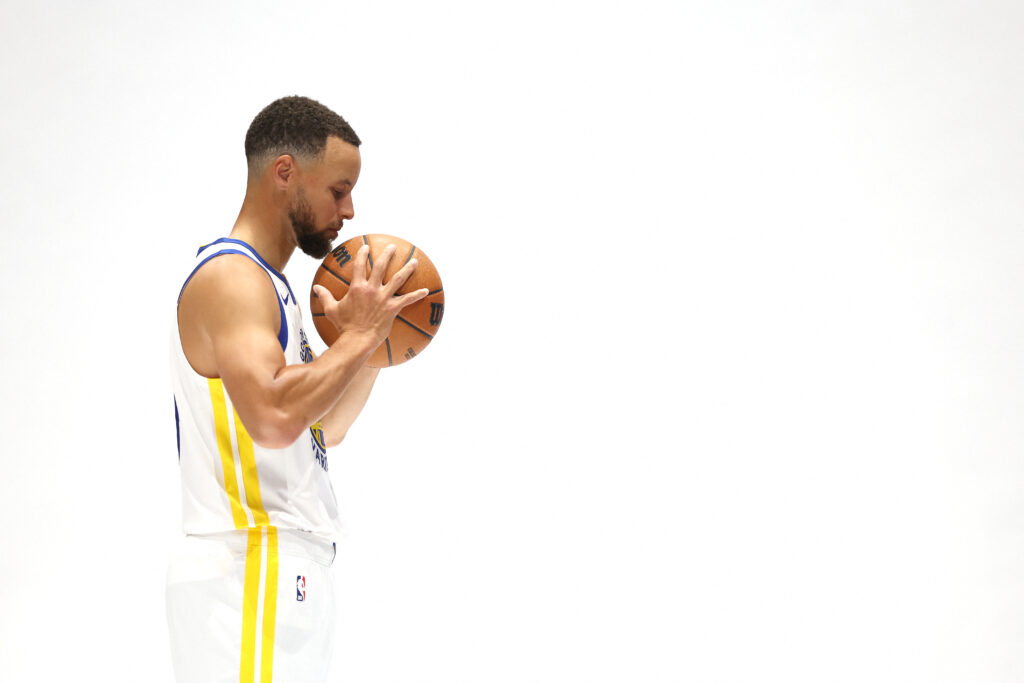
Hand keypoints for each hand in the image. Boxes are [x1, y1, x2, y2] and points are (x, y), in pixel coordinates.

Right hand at [312, 244, 428, 346]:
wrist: (357, 340)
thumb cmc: (344, 326)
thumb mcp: (331, 310)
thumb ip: (324, 296)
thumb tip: (315, 288)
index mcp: (357, 287)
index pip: (359, 265)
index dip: (362, 254)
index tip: (366, 246)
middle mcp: (371, 289)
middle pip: (381, 267)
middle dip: (387, 255)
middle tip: (392, 247)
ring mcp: (383, 298)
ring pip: (398, 279)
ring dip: (407, 269)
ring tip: (414, 261)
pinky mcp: (392, 308)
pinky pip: (408, 300)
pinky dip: (417, 295)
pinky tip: (426, 291)